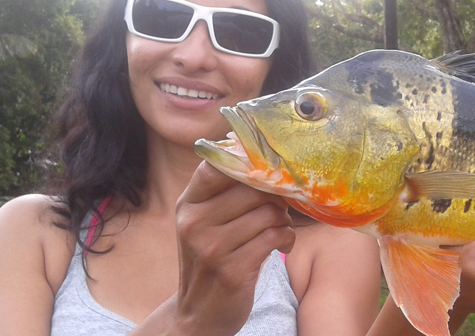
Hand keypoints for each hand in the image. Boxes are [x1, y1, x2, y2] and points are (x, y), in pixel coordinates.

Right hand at [172, 161, 294, 333]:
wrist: (199, 313)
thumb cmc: (211, 260)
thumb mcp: (203, 224)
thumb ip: (224, 194)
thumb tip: (264, 161)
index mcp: (187, 205)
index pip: (214, 166)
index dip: (246, 163)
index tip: (266, 171)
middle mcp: (194, 223)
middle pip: (252, 189)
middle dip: (275, 196)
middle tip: (280, 207)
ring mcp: (212, 248)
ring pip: (268, 213)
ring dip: (284, 220)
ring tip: (281, 228)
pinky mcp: (233, 270)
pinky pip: (275, 237)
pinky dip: (286, 238)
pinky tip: (282, 244)